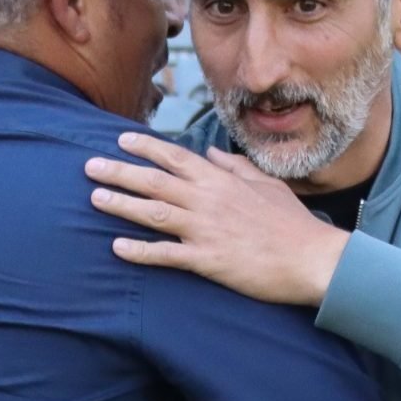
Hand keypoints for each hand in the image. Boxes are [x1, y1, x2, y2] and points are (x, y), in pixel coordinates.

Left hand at [86, 133, 350, 306]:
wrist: (312, 258)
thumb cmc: (292, 223)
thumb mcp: (266, 184)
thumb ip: (235, 166)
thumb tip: (210, 152)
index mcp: (221, 180)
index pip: (174, 156)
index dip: (145, 147)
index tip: (120, 140)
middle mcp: (208, 199)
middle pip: (154, 181)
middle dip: (119, 172)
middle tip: (88, 167)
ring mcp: (206, 229)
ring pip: (153, 212)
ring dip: (121, 204)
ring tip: (94, 199)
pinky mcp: (208, 260)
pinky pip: (166, 254)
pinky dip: (140, 250)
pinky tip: (117, 247)